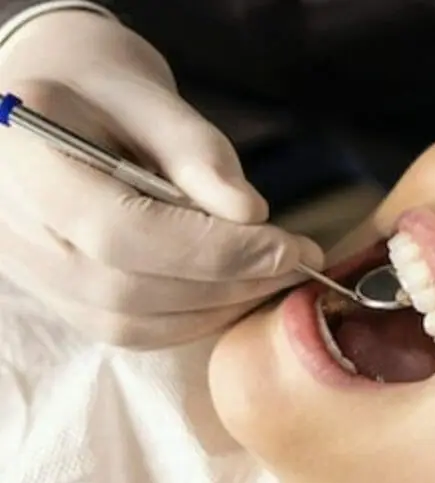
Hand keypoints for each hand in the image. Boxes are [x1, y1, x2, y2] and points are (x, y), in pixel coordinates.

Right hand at [0, 11, 322, 346]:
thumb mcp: (147, 97)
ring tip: (273, 277)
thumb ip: (196, 152)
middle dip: (229, 283)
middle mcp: (20, 231)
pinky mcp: (65, 300)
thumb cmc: (100, 89)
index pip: (124, 231)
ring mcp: (37, 275)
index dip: (216, 250)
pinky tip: (234, 292)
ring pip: (134, 322)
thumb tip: (250, 214)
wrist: (53, 110)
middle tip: (297, 266)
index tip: (290, 248)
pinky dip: (194, 320)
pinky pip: (133, 330)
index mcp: (24, 163)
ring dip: (217, 308)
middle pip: (131, 288)